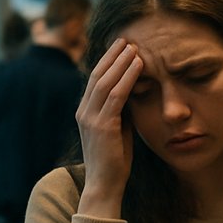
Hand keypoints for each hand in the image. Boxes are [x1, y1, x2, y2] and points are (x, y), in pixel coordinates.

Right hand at [75, 38, 142, 217]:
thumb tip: (134, 90)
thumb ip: (121, 110)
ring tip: (133, 46)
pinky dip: (127, 77)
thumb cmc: (115, 159)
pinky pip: (116, 95)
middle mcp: (84, 111)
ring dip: (120, 61)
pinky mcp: (102, 126)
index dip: (107, 61)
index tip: (120, 46)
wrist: (105, 184)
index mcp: (85, 111)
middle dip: (112, 55)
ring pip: (105, 81)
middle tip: (126, 38)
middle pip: (97, 75)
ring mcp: (91, 118)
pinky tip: (138, 65)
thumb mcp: (119, 128)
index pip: (95, 79)